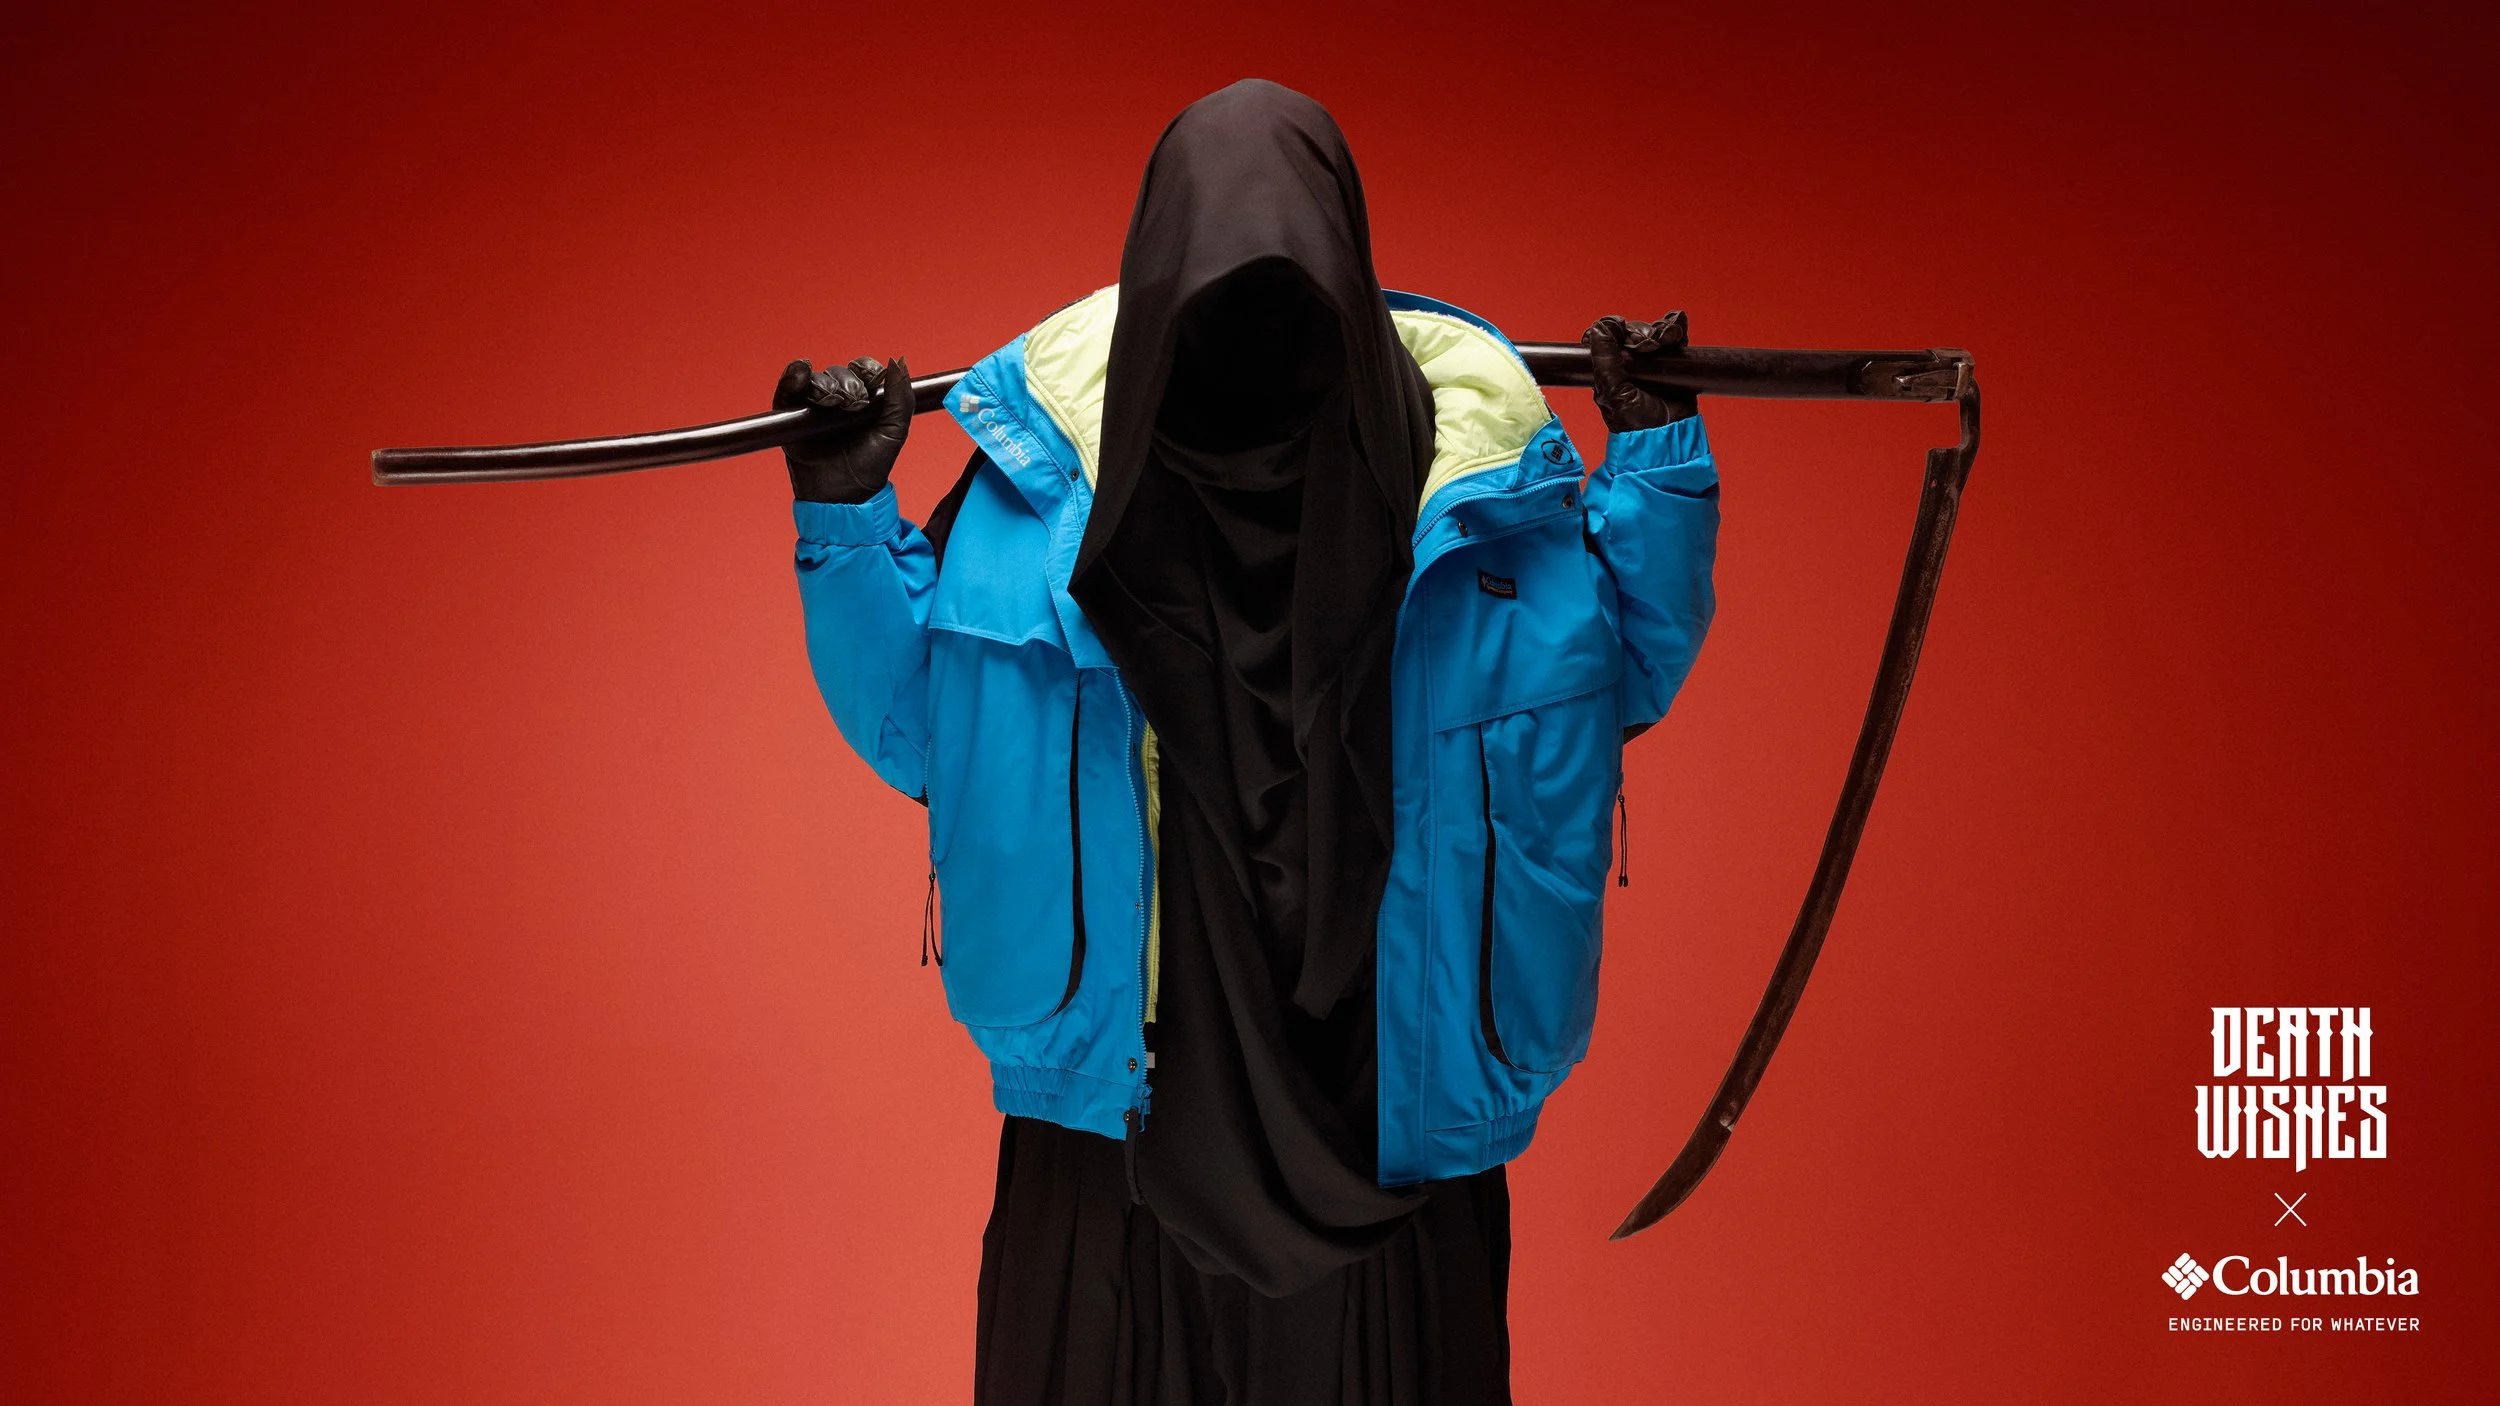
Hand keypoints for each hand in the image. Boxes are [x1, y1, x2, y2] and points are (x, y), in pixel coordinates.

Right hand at [774, 355, 912, 502]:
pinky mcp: (791, 416)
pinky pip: (788, 389)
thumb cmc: (870, 466)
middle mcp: (838, 400)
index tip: (872, 377)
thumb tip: (898, 361)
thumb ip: (901, 397)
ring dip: (825, 383)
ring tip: (832, 401)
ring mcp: (814, 407)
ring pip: (816, 379)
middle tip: (854, 403)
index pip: (863, 370)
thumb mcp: (894, 430)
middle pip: (839, 372)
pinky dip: (793, 376)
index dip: (867, 368)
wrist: (844, 494)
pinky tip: (802, 371)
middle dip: (847, 381)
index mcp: (864, 400)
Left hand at [1581, 314, 1696, 431]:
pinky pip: (1675, 337)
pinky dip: (1676, 326)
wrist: (1667, 435)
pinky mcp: (1674, 362)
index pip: (1608, 336)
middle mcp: (1630, 363)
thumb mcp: (1612, 391)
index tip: (1620, 328)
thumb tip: (1599, 327)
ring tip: (1664, 343)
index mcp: (1609, 369)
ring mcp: (1653, 362)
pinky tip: (1677, 328)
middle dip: (1641, 332)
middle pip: (1634, 331)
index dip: (1614, 328)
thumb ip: (1604, 359)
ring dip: (1661, 330)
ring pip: (1654, 332)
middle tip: (1647, 347)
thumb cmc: (1635, 422)